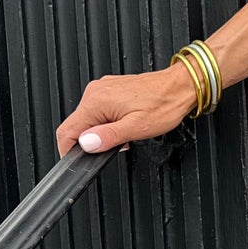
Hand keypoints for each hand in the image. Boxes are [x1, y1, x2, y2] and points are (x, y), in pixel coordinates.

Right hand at [54, 62, 201, 157]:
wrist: (180, 86)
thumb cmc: (165, 104)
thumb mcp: (136, 128)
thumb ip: (108, 137)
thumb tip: (86, 144)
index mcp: (96, 101)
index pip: (66, 131)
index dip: (68, 150)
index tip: (77, 162)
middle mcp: (95, 92)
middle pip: (77, 125)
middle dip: (91, 142)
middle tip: (114, 146)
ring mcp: (102, 89)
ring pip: (88, 119)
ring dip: (101, 132)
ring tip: (125, 134)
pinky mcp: (110, 89)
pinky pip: (99, 110)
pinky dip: (107, 122)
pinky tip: (125, 124)